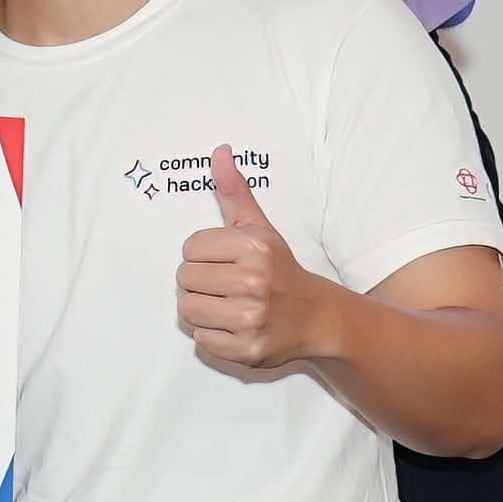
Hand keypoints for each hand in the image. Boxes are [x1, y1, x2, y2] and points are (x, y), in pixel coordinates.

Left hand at [175, 144, 335, 371]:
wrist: (318, 317)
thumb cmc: (280, 270)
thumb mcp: (260, 228)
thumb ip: (235, 192)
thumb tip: (219, 151)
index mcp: (253, 248)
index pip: (190, 248)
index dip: (202, 255)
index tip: (224, 261)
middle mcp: (253, 282)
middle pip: (184, 280)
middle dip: (199, 282)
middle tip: (224, 284)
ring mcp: (250, 319)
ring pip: (187, 310)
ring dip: (200, 308)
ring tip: (225, 304)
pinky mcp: (247, 350)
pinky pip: (201, 339)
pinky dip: (211, 334)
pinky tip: (232, 325)